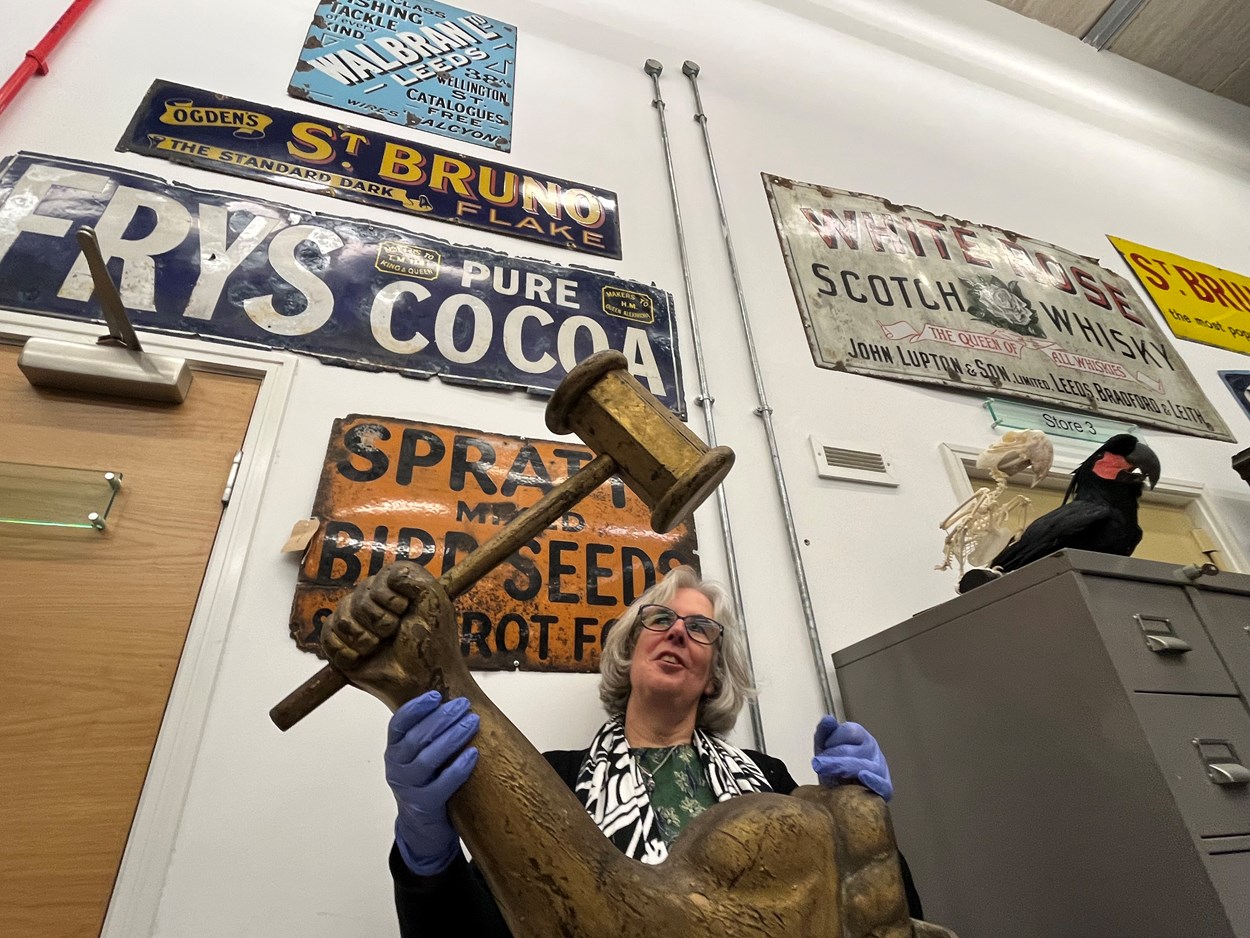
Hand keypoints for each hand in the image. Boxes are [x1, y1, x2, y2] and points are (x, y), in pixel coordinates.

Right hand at [323, 563, 422, 670]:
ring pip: (342, 618)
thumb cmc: (431, 642)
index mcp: (392, 587)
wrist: (420, 679)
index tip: (405, 611)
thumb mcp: (434, 600)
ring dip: (365, 639)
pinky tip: (361, 658)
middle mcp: (371, 600)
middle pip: (358, 601)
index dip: (390, 600)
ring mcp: (355, 621)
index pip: (376, 581)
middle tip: (393, 634)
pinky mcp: (340, 643)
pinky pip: (327, 636)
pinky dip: (345, 651)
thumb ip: (414, 577)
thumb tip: (393, 574)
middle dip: (380, 623)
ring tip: (379, 646)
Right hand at [386, 691, 480, 874]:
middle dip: (442, 718)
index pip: (398, 724)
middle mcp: (395, 767)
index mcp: (393, 749)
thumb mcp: (418, 754)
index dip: (416, 708)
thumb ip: (428, 731)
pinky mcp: (424, 805)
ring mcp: (408, 788)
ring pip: (428, 759)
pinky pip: (442, 784)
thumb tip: (454, 700)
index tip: (436, 695)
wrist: (421, 825)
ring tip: (472, 722)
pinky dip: (458, 768)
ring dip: (452, 737)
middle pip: (416, 738)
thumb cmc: (425, 779)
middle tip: (464, 705)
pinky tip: (473, 753)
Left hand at [811, 715, 892, 800]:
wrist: (839, 797)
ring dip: (843, 768)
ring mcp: (880, 770)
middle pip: (855, 750)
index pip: (850, 732)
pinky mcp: (885, 789)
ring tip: (825, 770)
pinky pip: (883, 785)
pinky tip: (862, 776)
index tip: (824, 748)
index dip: (833, 739)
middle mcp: (873, 751)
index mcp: (861, 738)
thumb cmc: (835, 770)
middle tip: (817, 763)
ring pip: (865, 766)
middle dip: (833, 756)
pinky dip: (873, 781)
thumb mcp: (825, 749)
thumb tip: (828, 719)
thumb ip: (824, 733)